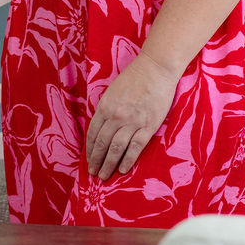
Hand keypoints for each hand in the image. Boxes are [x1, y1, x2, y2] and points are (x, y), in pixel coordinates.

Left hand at [86, 54, 183, 179]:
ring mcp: (132, 121)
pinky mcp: (148, 126)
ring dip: (109, 164)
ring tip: (104, 176)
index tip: (88, 160)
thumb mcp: (112, 92)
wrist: (155, 69)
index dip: (90, 149)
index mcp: (104, 106)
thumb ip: (106, 109)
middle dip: (96, 160)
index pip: (93, 133)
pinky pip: (135, 147)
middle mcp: (115, 116)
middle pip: (102, 143)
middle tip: (94, 173)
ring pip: (116, 148)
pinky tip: (123, 169)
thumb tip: (102, 128)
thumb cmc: (134, 77)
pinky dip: (128, 160)